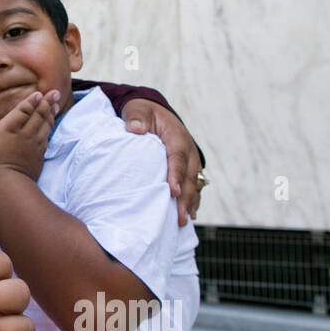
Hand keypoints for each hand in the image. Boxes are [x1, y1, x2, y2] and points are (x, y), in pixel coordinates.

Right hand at [0, 89, 59, 183]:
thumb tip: (6, 131)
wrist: (3, 183)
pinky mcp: (39, 154)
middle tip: (55, 93)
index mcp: (8, 127)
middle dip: (47, 102)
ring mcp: (34, 143)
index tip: (38, 94)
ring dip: (51, 113)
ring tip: (56, 105)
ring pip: (45, 124)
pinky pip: (46, 137)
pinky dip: (48, 128)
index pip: (23, 110)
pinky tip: (49, 124)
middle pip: (38, 114)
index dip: (31, 101)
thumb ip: (0, 133)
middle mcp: (23, 132)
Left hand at [121, 99, 202, 225]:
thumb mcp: (137, 110)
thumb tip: (135, 128)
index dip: (176, 174)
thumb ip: (136, 117)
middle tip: (179, 216)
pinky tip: (189, 214)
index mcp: (176, 135)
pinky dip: (192, 199)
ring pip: (194, 182)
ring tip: (184, 220)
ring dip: (190, 201)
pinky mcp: (188, 166)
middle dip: (185, 197)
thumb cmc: (143, 112)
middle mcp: (188, 148)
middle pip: (189, 175)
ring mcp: (190, 159)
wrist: (154, 112)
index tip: (173, 191)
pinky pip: (193, 184)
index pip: (177, 156)